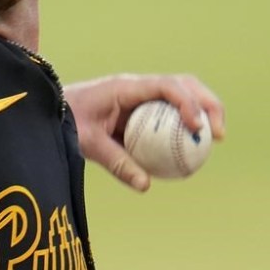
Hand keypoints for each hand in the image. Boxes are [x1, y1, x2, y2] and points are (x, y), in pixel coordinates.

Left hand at [64, 74, 224, 191]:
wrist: (50, 109)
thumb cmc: (65, 121)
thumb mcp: (88, 143)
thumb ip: (116, 162)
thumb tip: (146, 185)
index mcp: (125, 87)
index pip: (166, 85)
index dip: (187, 102)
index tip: (197, 127)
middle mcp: (136, 86)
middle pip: (183, 84)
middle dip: (206, 103)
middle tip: (219, 133)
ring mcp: (140, 95)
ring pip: (180, 94)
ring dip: (202, 110)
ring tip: (216, 137)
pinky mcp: (139, 107)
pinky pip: (168, 112)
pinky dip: (184, 124)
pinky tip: (193, 148)